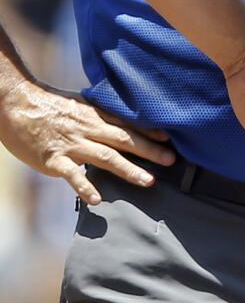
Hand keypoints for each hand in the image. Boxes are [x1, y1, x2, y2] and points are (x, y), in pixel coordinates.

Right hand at [0, 80, 174, 204]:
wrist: (15, 104)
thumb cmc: (48, 105)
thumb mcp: (79, 103)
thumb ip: (99, 114)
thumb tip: (119, 120)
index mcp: (95, 114)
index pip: (128, 123)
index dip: (150, 130)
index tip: (171, 138)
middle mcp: (88, 128)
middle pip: (124, 139)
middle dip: (150, 150)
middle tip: (172, 160)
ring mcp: (71, 144)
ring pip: (105, 157)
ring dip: (128, 170)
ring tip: (148, 181)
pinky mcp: (53, 159)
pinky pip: (72, 174)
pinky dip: (84, 187)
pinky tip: (97, 199)